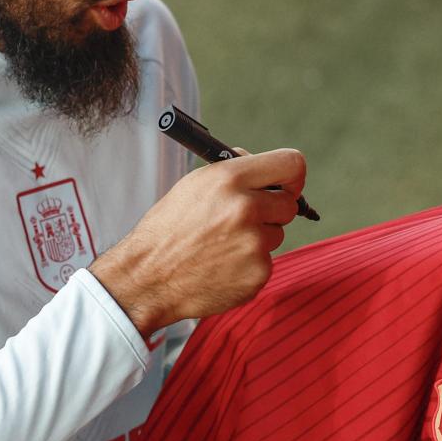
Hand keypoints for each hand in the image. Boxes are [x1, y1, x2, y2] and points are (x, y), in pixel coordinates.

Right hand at [92, 147, 306, 336]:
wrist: (148, 276)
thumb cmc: (169, 228)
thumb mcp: (194, 185)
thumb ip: (234, 174)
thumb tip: (267, 170)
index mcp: (229, 179)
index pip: (292, 164)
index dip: (292, 176)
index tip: (286, 186)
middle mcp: (246, 208)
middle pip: (289, 203)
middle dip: (272, 210)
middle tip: (244, 220)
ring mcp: (254, 243)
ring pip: (276, 234)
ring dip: (257, 238)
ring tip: (220, 246)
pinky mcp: (258, 274)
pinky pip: (266, 262)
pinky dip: (249, 264)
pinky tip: (221, 266)